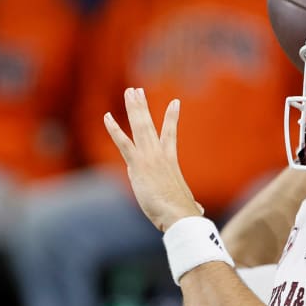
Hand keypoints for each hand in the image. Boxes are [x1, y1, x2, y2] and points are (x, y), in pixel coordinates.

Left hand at [104, 88, 202, 231]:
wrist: (180, 214)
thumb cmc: (185, 214)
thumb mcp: (188, 204)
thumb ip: (191, 203)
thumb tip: (198, 210)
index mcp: (171, 161)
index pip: (171, 134)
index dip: (172, 118)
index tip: (174, 102)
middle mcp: (160, 155)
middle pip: (150, 125)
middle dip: (142, 106)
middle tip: (136, 91)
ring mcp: (149, 158)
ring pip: (139, 127)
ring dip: (133, 108)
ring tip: (129, 92)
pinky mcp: (138, 166)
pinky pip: (124, 143)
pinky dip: (114, 129)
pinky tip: (107, 117)